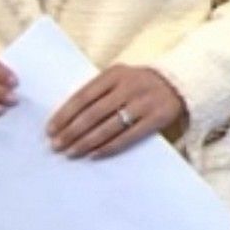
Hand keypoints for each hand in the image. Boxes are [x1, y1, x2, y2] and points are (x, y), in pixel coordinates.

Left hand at [48, 65, 186, 158]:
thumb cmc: (138, 83)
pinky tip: (94, 155)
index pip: (83, 96)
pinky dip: (109, 147)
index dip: (64, 114)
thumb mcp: (119, 78)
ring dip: (86, 142)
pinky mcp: (156, 118)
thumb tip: (66, 119)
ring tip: (71, 153)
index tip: (50, 130)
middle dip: (71, 132)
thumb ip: (97, 92)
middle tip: (56, 146)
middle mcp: (129, 87)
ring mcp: (144, 103)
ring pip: (108, 127)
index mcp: (115, 74)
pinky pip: (128, 137)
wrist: (178, 82)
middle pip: (93, 113)